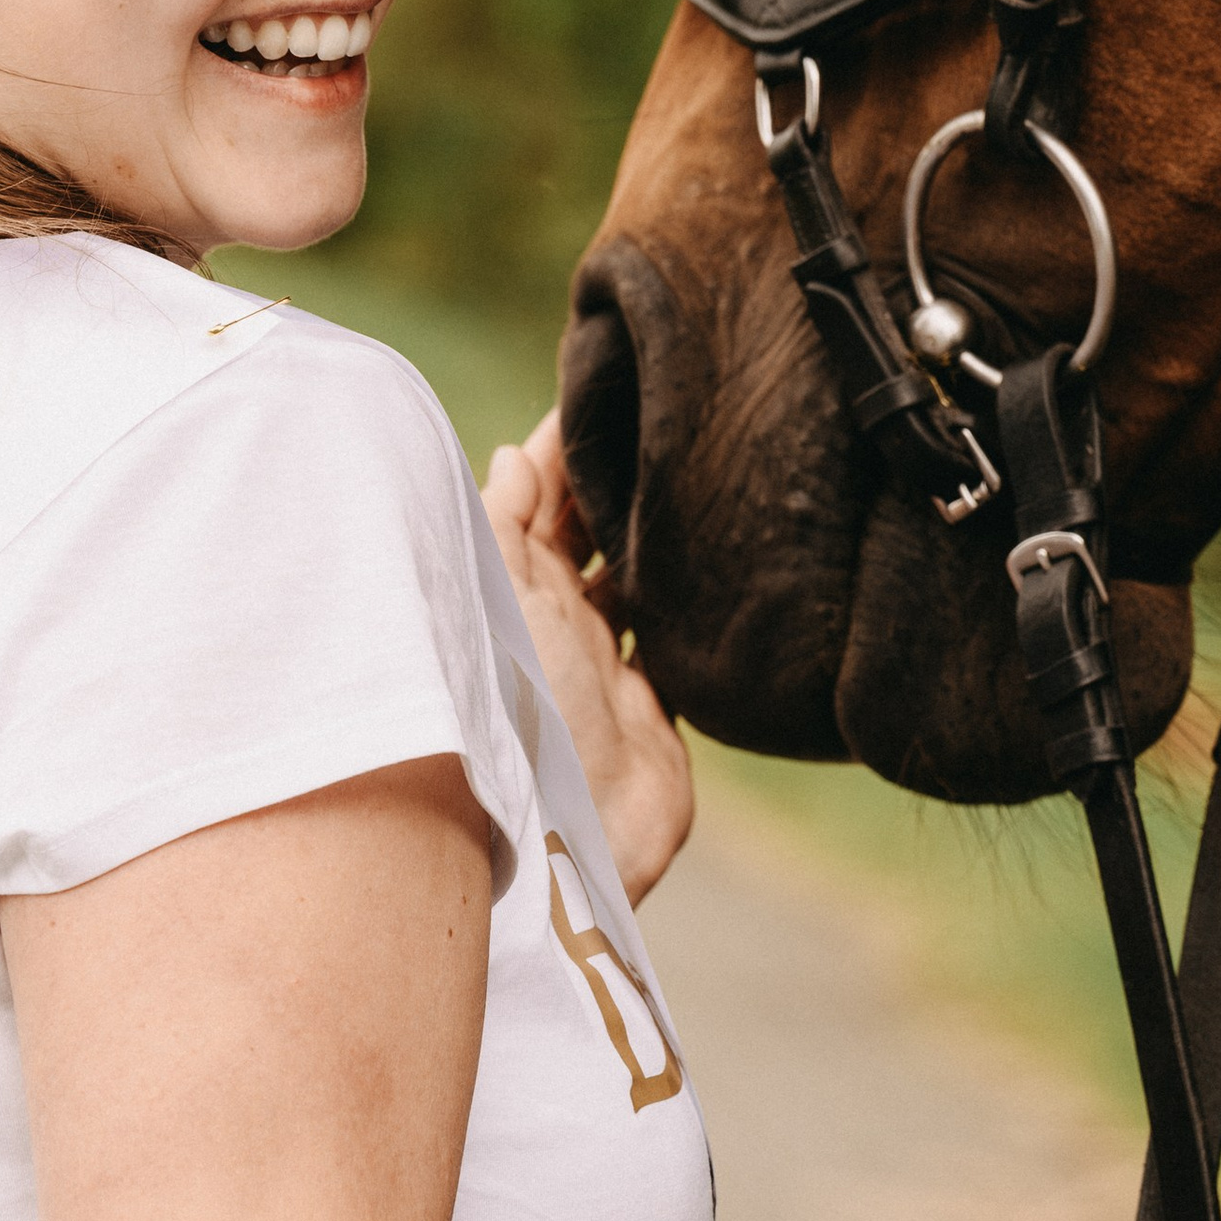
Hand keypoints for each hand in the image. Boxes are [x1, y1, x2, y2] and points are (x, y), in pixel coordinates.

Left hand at [481, 412, 693, 906]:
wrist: (574, 834)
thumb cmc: (523, 715)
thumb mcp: (504, 601)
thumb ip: (506, 525)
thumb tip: (512, 453)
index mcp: (507, 590)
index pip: (535, 497)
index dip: (562, 446)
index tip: (600, 387)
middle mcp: (554, 622)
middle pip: (585, 531)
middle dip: (614, 478)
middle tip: (660, 415)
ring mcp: (605, 664)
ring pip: (632, 579)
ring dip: (654, 535)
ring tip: (694, 471)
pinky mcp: (654, 706)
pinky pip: (674, 638)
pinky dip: (689, 603)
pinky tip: (717, 562)